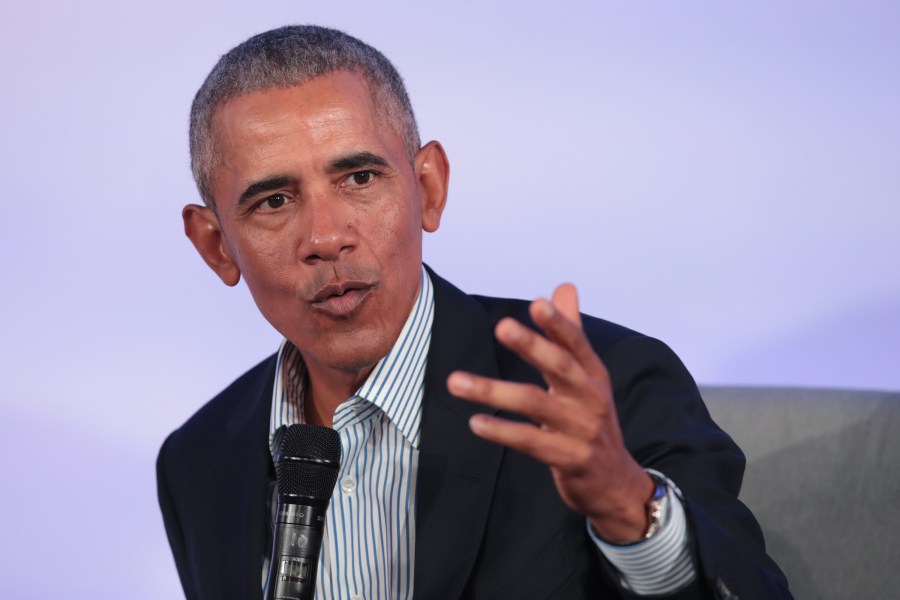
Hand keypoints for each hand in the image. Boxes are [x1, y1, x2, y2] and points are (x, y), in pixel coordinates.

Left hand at [447, 284, 653, 541]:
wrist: (615, 483)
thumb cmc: (591, 422)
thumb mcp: (587, 378)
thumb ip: (571, 333)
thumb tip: (564, 287)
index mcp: (593, 375)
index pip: (577, 343)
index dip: (559, 323)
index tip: (538, 303)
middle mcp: (590, 398)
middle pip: (560, 367)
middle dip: (532, 346)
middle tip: (501, 326)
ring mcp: (581, 430)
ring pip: (535, 404)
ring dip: (493, 391)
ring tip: (456, 381)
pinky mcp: (569, 459)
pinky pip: (530, 441)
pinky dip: (502, 431)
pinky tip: (476, 422)